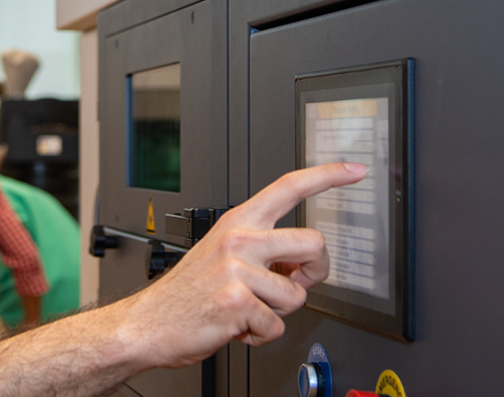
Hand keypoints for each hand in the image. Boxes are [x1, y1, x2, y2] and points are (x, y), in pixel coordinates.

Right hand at [113, 162, 366, 369]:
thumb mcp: (222, 256)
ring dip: (277, 312)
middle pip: (313, 243)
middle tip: (295, 283)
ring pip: (296, 295)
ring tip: (248, 309)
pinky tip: (237, 326)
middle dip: (316, 271)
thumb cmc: (187, 293)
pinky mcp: (237, 301)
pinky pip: (276, 325)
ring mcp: (237, 269)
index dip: (327, 175)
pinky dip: (260, 335)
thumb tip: (299, 265)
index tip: (354, 169)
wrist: (148, 323)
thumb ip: (262, 250)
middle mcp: (239, 239)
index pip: (289, 187)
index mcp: (238, 222)